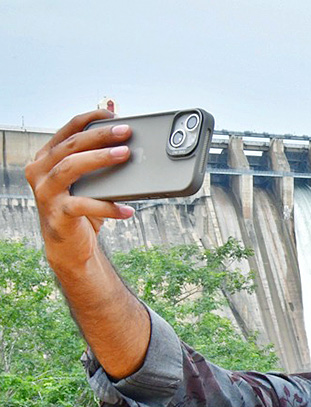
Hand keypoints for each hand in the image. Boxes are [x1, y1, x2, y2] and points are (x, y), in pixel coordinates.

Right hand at [25, 110, 134, 270]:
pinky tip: (127, 209)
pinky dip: (108, 206)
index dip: (90, 119)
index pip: (67, 130)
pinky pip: (83, 205)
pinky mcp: (56, 214)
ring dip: (100, 159)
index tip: (113, 114)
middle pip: (70, 145)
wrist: (70, 245)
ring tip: (126, 155)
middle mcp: (40, 171)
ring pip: (70, 167)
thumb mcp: (89, 180)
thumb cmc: (81, 208)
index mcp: (47, 157)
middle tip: (126, 131)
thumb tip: (121, 134)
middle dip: (100, 135)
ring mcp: (45, 192)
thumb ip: (98, 157)